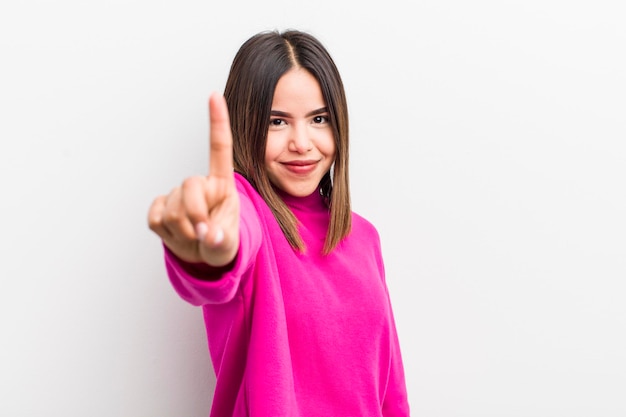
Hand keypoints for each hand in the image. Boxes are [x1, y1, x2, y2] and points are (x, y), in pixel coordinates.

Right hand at [148, 93, 239, 266]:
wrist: (203, 255)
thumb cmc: (221, 241)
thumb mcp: (229, 245)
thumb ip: (221, 241)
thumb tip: (207, 236)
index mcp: (222, 184)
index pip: (219, 148)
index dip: (217, 121)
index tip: (215, 95)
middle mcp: (199, 184)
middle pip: (188, 186)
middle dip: (195, 214)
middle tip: (203, 235)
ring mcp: (176, 195)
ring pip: (172, 210)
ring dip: (183, 231)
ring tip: (194, 237)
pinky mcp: (158, 208)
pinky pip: (155, 219)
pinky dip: (167, 234)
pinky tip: (178, 235)